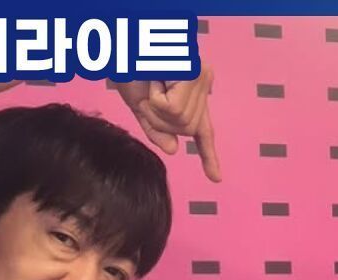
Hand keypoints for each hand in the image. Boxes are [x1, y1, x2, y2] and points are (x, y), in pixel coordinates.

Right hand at [113, 66, 220, 181]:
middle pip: (187, 129)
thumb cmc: (129, 68)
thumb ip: (157, 129)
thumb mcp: (140, 106)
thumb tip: (174, 150)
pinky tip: (156, 80)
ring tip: (151, 84)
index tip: (216, 178)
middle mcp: (203, 83)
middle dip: (160, 120)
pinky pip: (174, 110)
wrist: (121, 44)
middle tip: (150, 94)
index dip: (209, 156)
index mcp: (192, 93)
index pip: (203, 131)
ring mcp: (202, 77)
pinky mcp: (195, 74)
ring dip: (156, 108)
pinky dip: (156, 100)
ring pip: (181, 122)